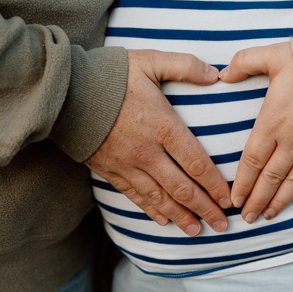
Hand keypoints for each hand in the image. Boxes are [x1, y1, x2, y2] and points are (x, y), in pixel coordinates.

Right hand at [85, 49, 230, 235]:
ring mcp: (127, 164)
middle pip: (182, 188)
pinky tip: (162, 221)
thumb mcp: (151, 61)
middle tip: (221, 225)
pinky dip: (151, 210)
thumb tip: (215, 74)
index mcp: (163, 126)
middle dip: (204, 209)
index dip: (215, 185)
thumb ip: (185, 65)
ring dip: (180, 216)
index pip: (196, 163)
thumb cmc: (110, 73)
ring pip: (159, 198)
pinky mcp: (109, 169)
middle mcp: (147, 151)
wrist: (64, 91)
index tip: (228, 199)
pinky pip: (134, 196)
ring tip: (196, 230)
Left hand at [219, 43, 292, 223]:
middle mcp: (292, 140)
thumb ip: (245, 62)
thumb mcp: (275, 55)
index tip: (234, 199)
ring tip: (267, 216)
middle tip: (247, 218)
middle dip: (257, 200)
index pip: (252, 160)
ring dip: (279, 201)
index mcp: (273, 121)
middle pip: (270, 178)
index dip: (242, 183)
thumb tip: (222, 74)